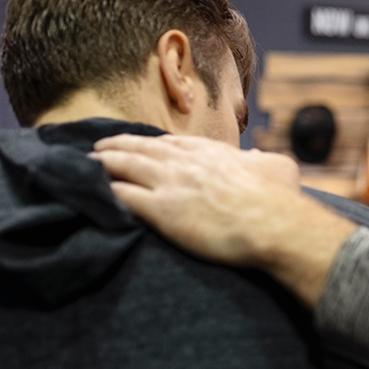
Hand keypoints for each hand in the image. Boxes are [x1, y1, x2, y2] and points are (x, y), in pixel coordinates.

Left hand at [92, 134, 355, 307]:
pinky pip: (123, 196)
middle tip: (99, 147)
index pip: (173, 142)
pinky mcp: (162, 211)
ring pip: (125, 166)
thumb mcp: (280, 169)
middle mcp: (186, 162)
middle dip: (117, 146)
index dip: (151, 143)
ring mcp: (171, 184)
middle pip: (141, 149)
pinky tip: (92, 193)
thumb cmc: (281, 201)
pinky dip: (105, 191)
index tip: (140, 145)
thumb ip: (266, 160)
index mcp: (212, 152)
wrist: (274, 226)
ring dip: (103, 164)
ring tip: (87, 164)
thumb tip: (260, 159)